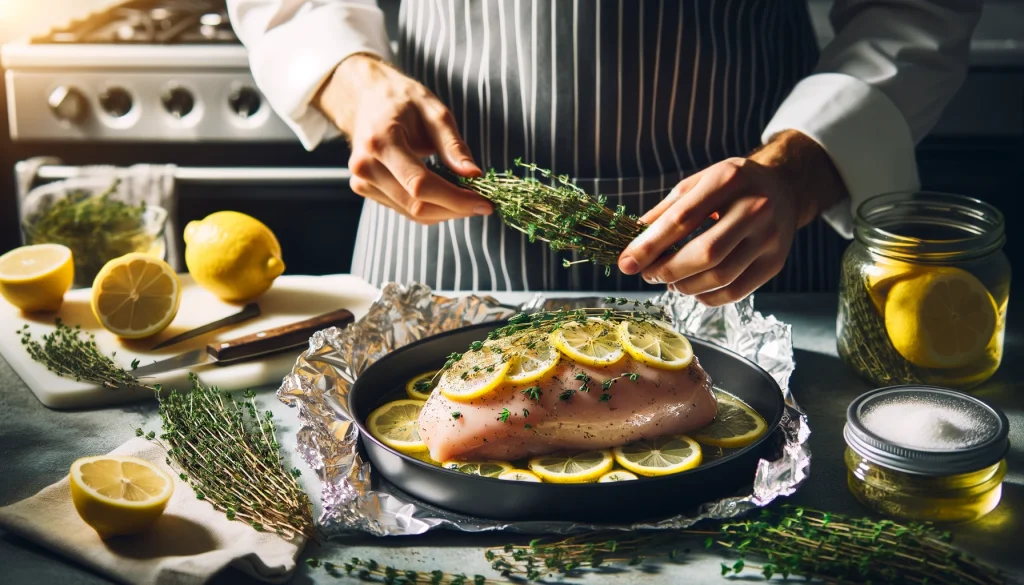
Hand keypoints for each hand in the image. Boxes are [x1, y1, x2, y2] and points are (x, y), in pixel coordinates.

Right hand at [316, 54, 492, 223]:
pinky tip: (446, 196)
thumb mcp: (433, 111)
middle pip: (417, 205)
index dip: (455, 199)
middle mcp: (366, 166)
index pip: (420, 184)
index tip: (484, 203)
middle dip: (455, 209)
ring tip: (467, 199)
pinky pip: (405, 209)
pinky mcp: (365, 190)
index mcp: (381, 141)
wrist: (366, 99)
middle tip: (482, 204)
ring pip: (412, 213)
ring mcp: (362, 181)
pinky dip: (431, 208)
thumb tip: (473, 174)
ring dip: (445, 212)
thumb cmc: (401, 100)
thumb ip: (452, 144)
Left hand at [617, 130, 846, 305]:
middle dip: (667, 270)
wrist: (783, 188)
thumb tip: (633, 243)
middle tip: (649, 274)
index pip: (681, 220)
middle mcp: (754, 207)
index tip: (626, 263)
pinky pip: (735, 292)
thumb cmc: (732, 186)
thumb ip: (665, 211)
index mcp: (727, 180)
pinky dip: (707, 297)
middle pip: (704, 253)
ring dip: (685, 286)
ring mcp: (769, 237)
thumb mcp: (697, 183)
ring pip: (720, 277)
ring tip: (670, 280)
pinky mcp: (775, 263)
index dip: (649, 246)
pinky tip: (694, 288)